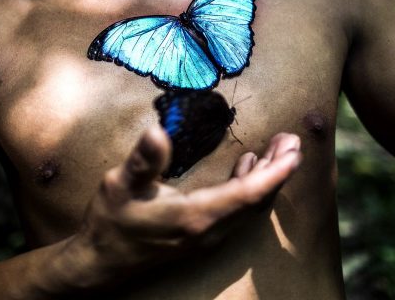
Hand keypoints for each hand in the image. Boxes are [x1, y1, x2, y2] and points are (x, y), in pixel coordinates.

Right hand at [67, 126, 301, 289]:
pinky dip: (250, 187)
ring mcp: (207, 236)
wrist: (100, 263)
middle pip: (257, 201)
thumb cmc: (110, 222)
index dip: (276, 172)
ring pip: (250, 208)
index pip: (249, 194)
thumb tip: (157, 130)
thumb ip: (143, 160)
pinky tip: (247, 166)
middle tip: (293, 140)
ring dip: (267, 178)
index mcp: (196, 216)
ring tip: (279, 148)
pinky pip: (237, 212)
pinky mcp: (201, 236)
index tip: (295, 148)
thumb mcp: (119, 185)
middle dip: (279, 170)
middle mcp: (209, 230)